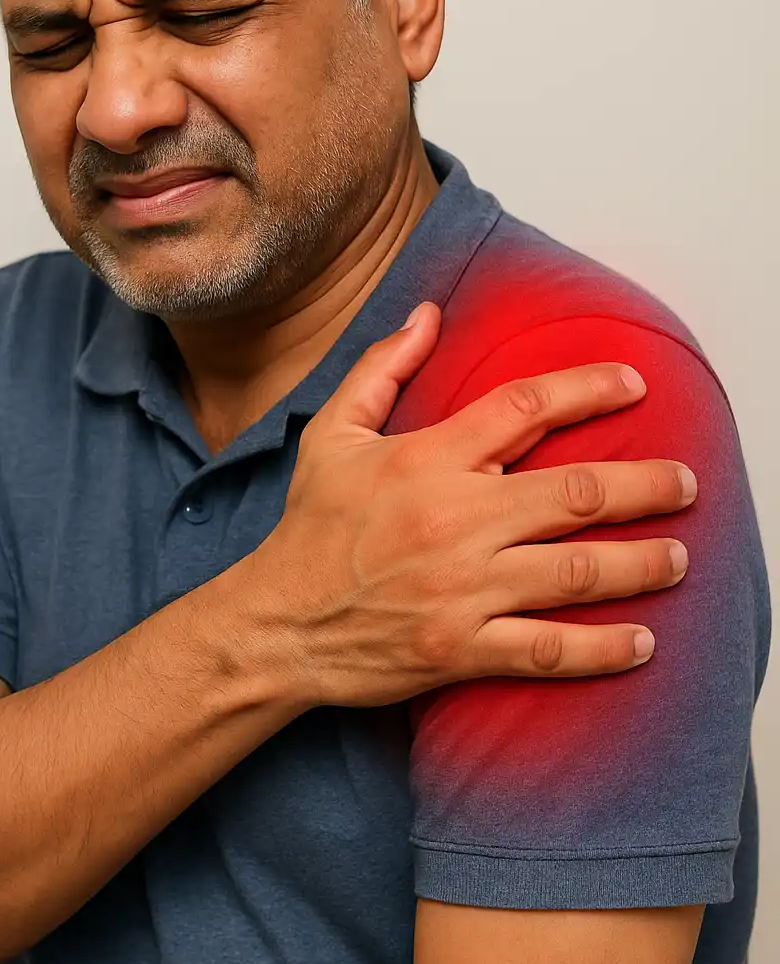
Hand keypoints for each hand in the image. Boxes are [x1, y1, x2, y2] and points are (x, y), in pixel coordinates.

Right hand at [248, 302, 695, 708]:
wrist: (276, 623)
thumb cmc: (308, 529)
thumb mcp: (332, 434)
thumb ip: (383, 367)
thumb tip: (428, 313)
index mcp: (427, 460)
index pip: (525, 407)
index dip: (589, 389)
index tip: (635, 385)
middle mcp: (455, 520)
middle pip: (576, 492)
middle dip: (645, 485)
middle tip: (686, 483)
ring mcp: (462, 588)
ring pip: (576, 572)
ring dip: (641, 564)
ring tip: (677, 557)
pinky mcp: (462, 649)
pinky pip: (547, 649)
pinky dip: (601, 649)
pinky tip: (641, 644)